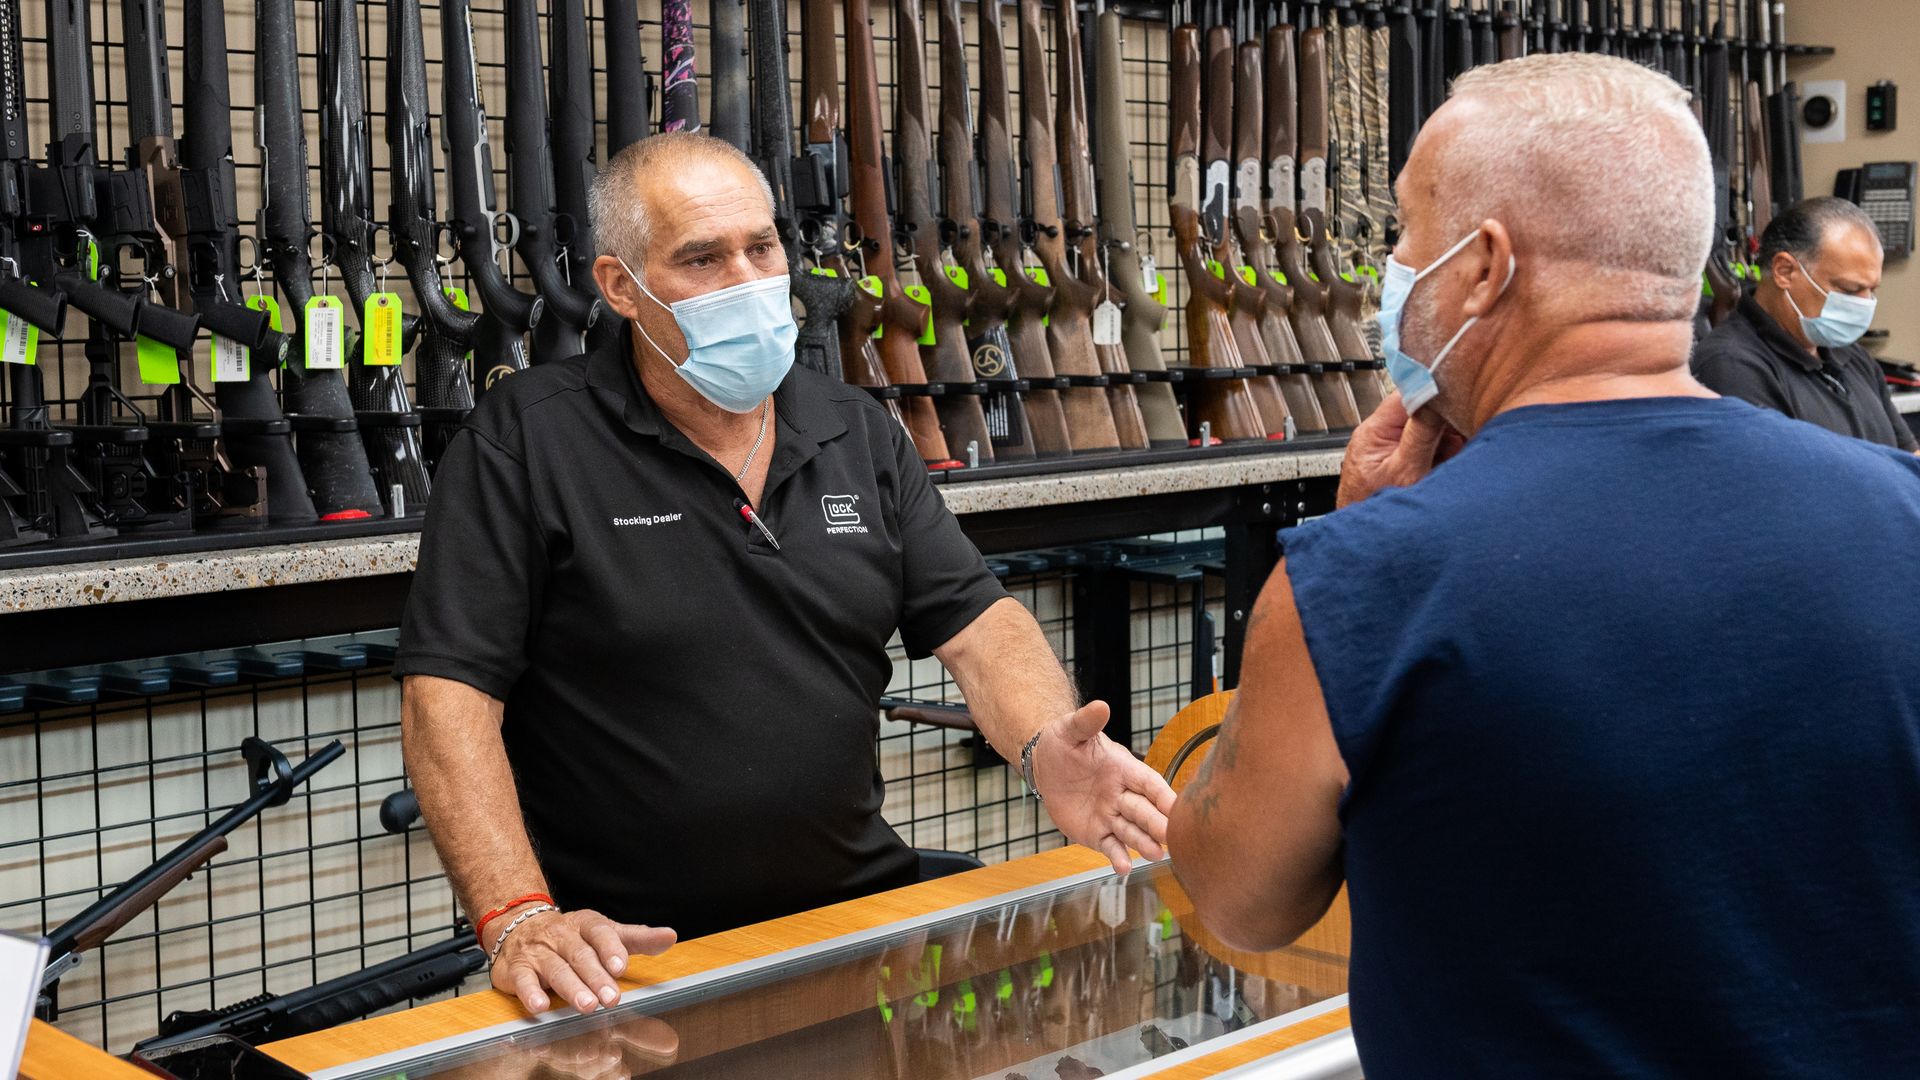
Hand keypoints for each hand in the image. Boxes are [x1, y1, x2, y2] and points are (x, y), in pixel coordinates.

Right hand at [486, 906, 675, 1014]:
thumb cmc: (573, 936)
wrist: (521, 926)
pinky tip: (541, 1006)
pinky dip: (531, 993)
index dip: (611, 949)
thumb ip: (638, 938)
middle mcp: (562, 936)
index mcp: (586, 925)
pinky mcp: (516, 969)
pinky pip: (523, 980)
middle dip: (596, 977)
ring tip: (587, 1005)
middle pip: (581, 955)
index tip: (621, 966)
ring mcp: (539, 952)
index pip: (601, 933)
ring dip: (572, 988)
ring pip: (556, 969)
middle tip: (611, 997)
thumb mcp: (606, 933)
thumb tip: (670, 936)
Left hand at [1030, 700, 1177, 874]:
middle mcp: (1122, 795)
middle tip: (1171, 836)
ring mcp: (1110, 816)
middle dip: (1157, 823)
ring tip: (1157, 854)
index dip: (1163, 795)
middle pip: (1144, 811)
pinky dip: (1117, 857)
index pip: (1149, 783)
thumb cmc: (1064, 742)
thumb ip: (1087, 722)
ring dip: (1143, 843)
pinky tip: (1123, 868)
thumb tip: (1101, 705)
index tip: (1178, 807)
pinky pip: (1109, 846)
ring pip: (1131, 831)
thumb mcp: (1072, 730)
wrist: (1045, 763)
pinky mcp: (1096, 833)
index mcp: (1123, 769)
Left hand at [1334, 391, 1465, 508]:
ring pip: (1425, 429)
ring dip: (1444, 441)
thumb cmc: (1377, 512)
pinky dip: (1439, 455)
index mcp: (1374, 431)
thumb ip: (1421, 434)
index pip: (1406, 393)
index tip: (1457, 401)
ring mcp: (1388, 448)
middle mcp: (1378, 436)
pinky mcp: (1398, 460)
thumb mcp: (1406, 471)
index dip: (1434, 394)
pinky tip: (1442, 468)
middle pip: (1419, 410)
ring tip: (1445, 461)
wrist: (1365, 544)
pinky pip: (1424, 447)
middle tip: (1454, 443)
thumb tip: (1433, 396)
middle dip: (1443, 424)